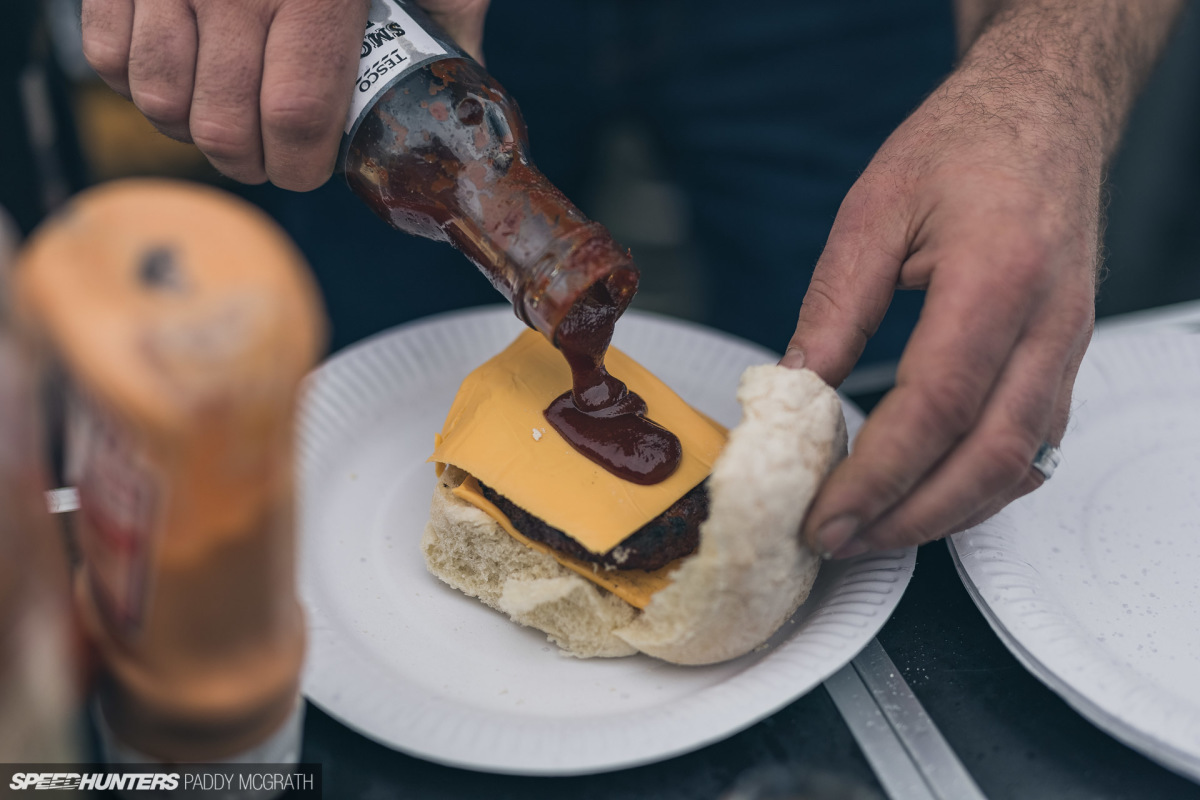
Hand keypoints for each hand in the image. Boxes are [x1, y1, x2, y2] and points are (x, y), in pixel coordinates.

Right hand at [81, 0, 489, 190]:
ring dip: (192, 130)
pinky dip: (137, 85)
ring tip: (224, 119)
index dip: (302, 165)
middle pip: (225, 126)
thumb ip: (445, 3)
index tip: (311, 170)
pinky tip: (178, 75)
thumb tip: (463, 72)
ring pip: (160, 102)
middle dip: (251, 163)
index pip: (298, 114)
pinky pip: (108, 58)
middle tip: (270, 159)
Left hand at [782, 69, 1098, 556]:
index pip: (936, 408)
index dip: (877, 476)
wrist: (1043, 114)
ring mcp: (1066, 345)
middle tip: (840, 540)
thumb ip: (833, 310)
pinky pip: (1034, 446)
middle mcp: (1047, 322)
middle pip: (985, 458)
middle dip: (908, 518)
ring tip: (873, 531)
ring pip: (1017, 465)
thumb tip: (793, 395)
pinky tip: (932, 497)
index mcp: (997, 277)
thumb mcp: (873, 213)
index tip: (824, 513)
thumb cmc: (964, 146)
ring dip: (943, 514)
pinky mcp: (1065, 357)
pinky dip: (981, 487)